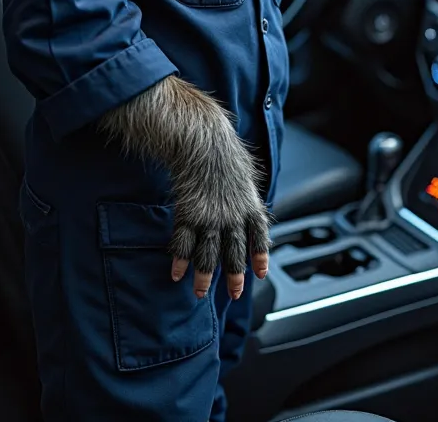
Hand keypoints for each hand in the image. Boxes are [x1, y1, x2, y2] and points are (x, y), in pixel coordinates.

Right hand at [168, 112, 270, 300]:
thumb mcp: (245, 171)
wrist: (205, 143)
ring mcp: (211, 218)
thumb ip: (248, 190)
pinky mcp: (189, 215)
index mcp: (250, 205)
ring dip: (204, 276)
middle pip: (234, 253)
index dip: (259, 256)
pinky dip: (180, 260)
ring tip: (200, 292)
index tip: (261, 273)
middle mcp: (233, 217)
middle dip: (234, 276)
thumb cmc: (224, 152)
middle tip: (234, 294)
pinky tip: (176, 273)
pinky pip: (184, 243)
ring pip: (208, 254)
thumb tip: (252, 199)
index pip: (259, 237)